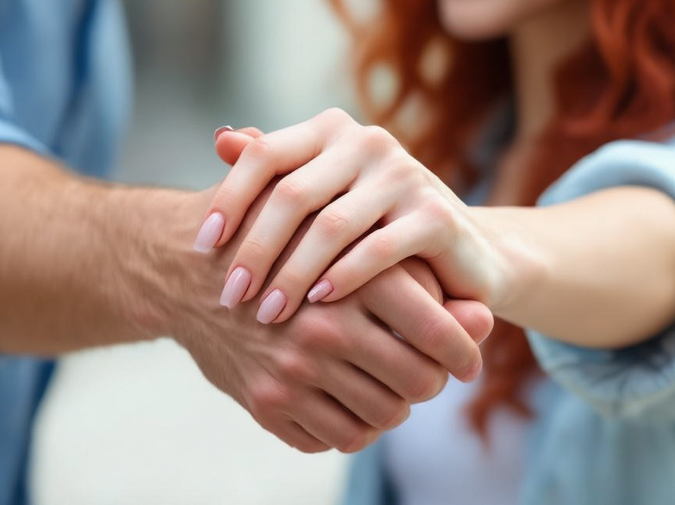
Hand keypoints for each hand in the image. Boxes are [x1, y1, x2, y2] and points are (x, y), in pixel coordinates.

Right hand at [178, 183, 492, 452]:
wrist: (186, 267)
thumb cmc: (280, 240)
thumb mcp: (347, 237)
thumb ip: (421, 276)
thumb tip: (487, 315)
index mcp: (351, 278)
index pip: (437, 334)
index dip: (465, 350)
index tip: (469, 358)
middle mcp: (323, 329)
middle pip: (417, 383)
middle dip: (432, 381)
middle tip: (429, 370)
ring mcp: (291, 371)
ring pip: (382, 417)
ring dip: (395, 404)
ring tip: (389, 381)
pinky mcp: (266, 404)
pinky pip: (336, 437)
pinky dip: (353, 424)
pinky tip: (348, 396)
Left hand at [200, 109, 506, 323]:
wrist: (463, 252)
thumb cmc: (374, 226)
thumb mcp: (323, 195)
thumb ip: (276, 167)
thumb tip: (219, 138)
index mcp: (331, 130)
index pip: (265, 154)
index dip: (229, 198)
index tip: (201, 247)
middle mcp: (367, 141)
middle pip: (292, 193)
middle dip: (254, 249)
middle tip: (228, 296)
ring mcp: (404, 175)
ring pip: (330, 226)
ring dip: (292, 275)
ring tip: (267, 314)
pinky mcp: (435, 215)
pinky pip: (377, 250)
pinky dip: (343, 279)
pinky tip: (318, 305)